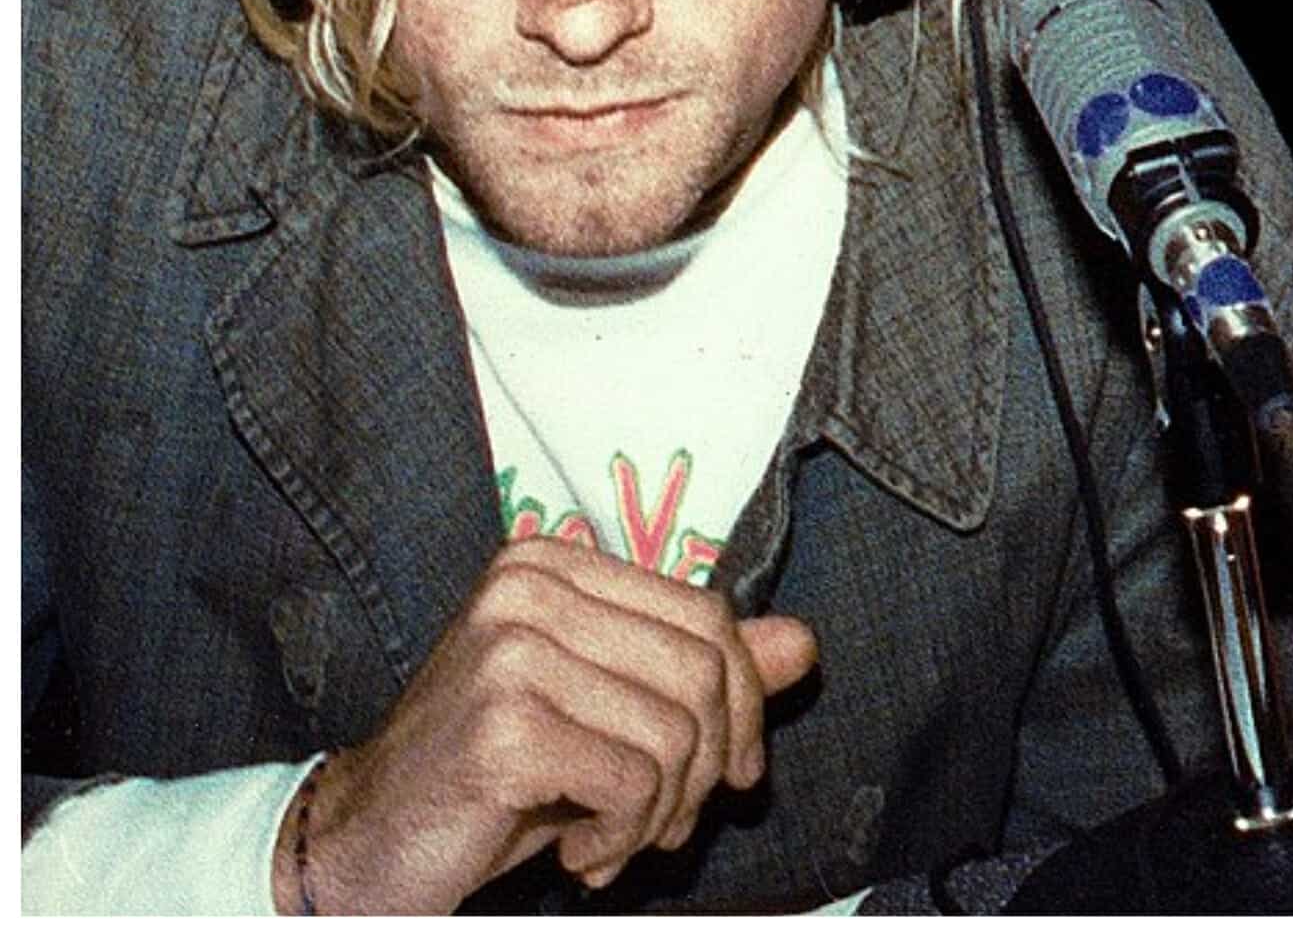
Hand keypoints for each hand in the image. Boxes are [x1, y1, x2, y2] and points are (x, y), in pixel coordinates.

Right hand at [271, 537, 818, 913]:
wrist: (365, 841)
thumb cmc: (490, 775)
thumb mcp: (604, 710)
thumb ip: (700, 671)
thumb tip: (803, 644)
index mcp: (553, 563)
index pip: (708, 616)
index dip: (743, 706)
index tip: (730, 773)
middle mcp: (526, 588)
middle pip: (702, 671)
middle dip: (707, 768)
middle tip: (666, 822)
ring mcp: (510, 651)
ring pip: (676, 733)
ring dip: (662, 813)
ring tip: (615, 839)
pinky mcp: (503, 727)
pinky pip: (634, 781)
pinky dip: (624, 835)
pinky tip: (577, 853)